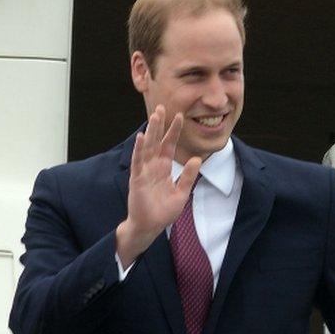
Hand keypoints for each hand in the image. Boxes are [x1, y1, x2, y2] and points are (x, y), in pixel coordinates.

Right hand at [116, 105, 200, 267]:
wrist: (149, 227)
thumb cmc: (163, 212)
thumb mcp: (181, 193)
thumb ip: (188, 177)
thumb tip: (198, 159)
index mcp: (163, 169)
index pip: (168, 145)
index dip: (173, 131)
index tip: (179, 115)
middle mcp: (153, 167)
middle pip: (156, 141)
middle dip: (159, 125)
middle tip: (161, 106)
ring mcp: (144, 172)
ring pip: (147, 147)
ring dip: (150, 131)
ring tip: (153, 116)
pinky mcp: (137, 179)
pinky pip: (138, 162)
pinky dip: (139, 149)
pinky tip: (141, 137)